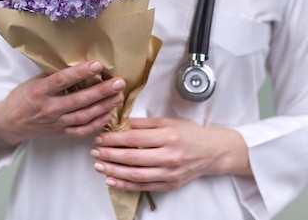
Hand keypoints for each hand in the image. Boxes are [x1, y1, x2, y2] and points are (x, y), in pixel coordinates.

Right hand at [0, 61, 124, 147]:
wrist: (9, 123)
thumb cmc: (23, 98)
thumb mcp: (33, 81)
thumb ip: (53, 75)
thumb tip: (78, 62)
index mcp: (40, 91)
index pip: (62, 80)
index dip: (81, 72)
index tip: (98, 65)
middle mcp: (48, 108)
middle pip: (79, 100)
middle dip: (101, 91)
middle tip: (119, 82)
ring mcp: (55, 122)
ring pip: (84, 116)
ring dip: (103, 106)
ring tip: (118, 96)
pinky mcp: (60, 133)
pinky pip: (81, 130)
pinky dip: (96, 124)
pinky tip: (108, 115)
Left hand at [90, 117, 251, 191]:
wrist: (213, 152)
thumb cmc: (191, 134)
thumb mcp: (169, 121)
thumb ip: (145, 123)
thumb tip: (121, 123)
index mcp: (169, 136)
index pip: (134, 138)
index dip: (114, 139)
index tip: (100, 137)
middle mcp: (170, 156)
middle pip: (132, 158)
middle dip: (109, 155)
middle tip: (94, 152)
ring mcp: (170, 173)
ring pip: (136, 175)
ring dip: (114, 171)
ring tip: (99, 166)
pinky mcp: (170, 185)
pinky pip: (144, 187)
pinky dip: (126, 185)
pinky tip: (112, 180)